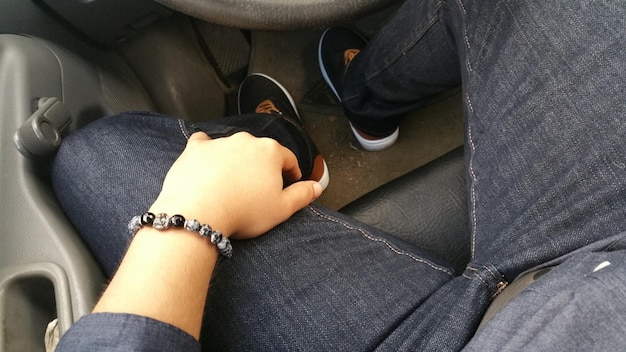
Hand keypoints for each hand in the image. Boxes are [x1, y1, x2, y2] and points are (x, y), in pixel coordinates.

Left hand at [149, 132, 322, 238]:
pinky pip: (204, 144)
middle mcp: (246, 141)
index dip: (291, 173)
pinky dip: (207, 152)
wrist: (199, 212)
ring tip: (232, 184)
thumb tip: (317, 187)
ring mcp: (219, 142)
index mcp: (270, 152)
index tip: (289, 183)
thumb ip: (302, 195)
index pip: (288, 159)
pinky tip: (207, 164)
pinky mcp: (195, 149)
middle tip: (259, 189)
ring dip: (236, 161)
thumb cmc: (243, 212)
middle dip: (262, 167)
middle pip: (261, 152)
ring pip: (233, 148)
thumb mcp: (281, 209)